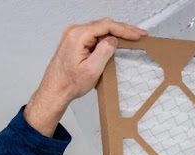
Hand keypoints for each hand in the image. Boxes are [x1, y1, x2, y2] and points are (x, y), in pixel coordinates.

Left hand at [24, 18, 146, 136]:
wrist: (55, 89)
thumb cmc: (69, 82)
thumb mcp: (92, 69)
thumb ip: (104, 51)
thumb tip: (113, 40)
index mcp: (78, 36)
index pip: (106, 26)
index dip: (125, 29)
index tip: (137, 34)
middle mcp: (74, 32)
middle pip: (104, 25)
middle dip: (123, 29)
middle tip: (138, 35)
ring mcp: (74, 35)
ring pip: (100, 29)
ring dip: (116, 33)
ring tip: (131, 38)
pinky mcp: (76, 41)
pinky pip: (95, 35)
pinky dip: (108, 37)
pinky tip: (117, 41)